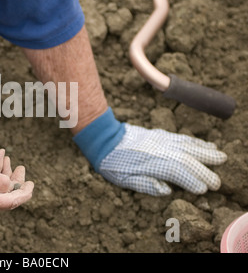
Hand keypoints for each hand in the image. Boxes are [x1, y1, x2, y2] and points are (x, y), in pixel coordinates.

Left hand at [74, 107, 226, 195]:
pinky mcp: (160, 134)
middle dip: (205, 171)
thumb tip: (167, 190)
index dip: (193, 181)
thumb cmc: (112, 163)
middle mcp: (160, 150)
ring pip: (188, 146)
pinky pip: (181, 137)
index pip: (178, 173)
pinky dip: (195, 141)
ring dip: (206, 152)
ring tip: (221, 157)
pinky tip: (204, 144)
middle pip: (188, 159)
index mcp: (152, 163)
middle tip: (218, 182)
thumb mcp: (124, 180)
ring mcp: (161, 140)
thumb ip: (146, 185)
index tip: (204, 190)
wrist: (104, 139)